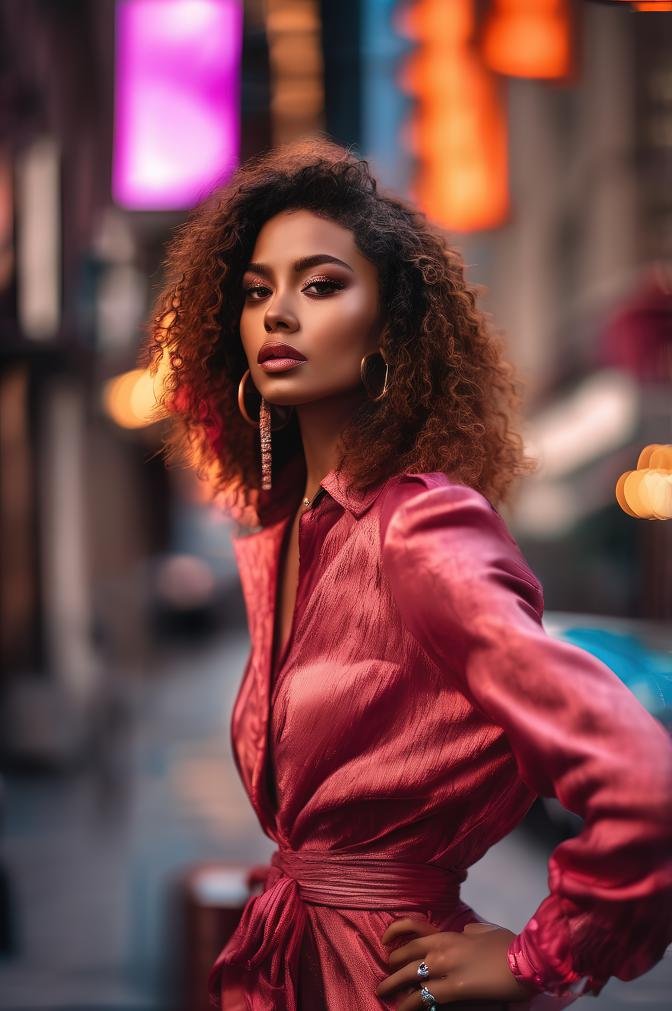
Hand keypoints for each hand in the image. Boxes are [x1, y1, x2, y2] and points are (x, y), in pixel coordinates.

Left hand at [376, 915, 540, 1008]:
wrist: (525, 960)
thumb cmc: (510, 946)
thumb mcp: (488, 931)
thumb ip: (473, 931)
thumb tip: (467, 931)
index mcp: (451, 934)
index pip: (415, 928)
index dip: (396, 932)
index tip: (385, 939)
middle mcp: (442, 947)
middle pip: (407, 953)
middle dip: (393, 963)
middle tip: (386, 973)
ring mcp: (446, 967)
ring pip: (409, 975)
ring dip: (393, 984)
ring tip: (383, 992)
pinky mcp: (453, 989)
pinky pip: (423, 997)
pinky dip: (410, 1004)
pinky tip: (402, 1009)